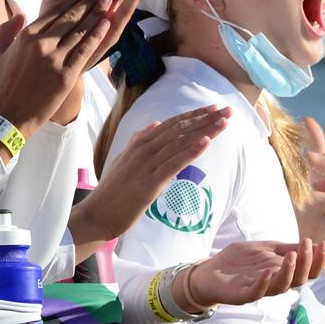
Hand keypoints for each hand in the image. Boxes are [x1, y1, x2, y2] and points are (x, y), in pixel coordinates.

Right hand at [0, 0, 112, 153]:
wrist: (8, 116)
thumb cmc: (2, 85)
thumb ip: (6, 30)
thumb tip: (20, 13)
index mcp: (26, 36)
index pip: (54, 10)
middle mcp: (41, 44)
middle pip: (70, 15)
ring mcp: (55, 60)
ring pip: (80, 30)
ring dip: (97, 12)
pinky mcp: (66, 75)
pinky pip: (85, 50)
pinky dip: (97, 35)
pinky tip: (107, 23)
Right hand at [69, 105, 230, 254]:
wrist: (96, 215)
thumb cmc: (111, 192)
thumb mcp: (124, 160)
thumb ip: (138, 142)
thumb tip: (154, 124)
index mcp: (139, 143)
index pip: (172, 124)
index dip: (194, 115)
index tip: (214, 108)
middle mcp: (144, 149)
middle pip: (179, 130)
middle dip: (205, 119)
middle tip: (228, 110)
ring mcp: (146, 165)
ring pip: (180, 143)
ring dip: (204, 131)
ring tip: (224, 122)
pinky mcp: (149, 184)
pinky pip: (173, 164)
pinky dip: (190, 152)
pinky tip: (205, 143)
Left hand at [184, 238, 324, 309]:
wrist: (208, 271)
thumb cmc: (238, 262)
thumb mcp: (264, 249)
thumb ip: (283, 249)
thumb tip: (309, 243)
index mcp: (281, 273)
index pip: (306, 270)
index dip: (317, 260)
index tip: (322, 244)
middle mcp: (274, 284)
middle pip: (299, 280)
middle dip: (307, 264)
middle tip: (308, 246)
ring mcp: (259, 290)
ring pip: (280, 287)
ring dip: (289, 272)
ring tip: (292, 256)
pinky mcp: (242, 295)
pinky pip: (256, 292)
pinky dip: (263, 282)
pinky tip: (268, 271)